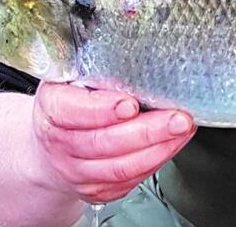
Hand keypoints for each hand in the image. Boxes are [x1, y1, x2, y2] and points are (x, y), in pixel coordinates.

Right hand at [31, 81, 195, 203]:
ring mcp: (76, 171)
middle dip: (148, 131)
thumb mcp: (74, 74)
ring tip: (183, 130)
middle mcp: (60, 143)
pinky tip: (172, 144)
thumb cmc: (71, 99)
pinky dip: (156, 162)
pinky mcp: (95, 191)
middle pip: (104, 143)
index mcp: (52, 108)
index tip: (131, 104)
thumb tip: (140, 45)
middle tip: (178, 118)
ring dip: (159, 149)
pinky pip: (129, 182)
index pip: (72, 111)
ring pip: (120, 168)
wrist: (53, 139)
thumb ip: (99, 65)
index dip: (103, 109)